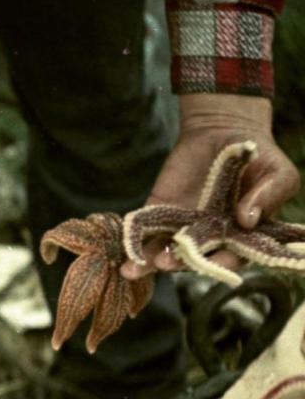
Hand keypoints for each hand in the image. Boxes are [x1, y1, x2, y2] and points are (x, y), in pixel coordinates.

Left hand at [121, 94, 300, 279]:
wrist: (222, 129)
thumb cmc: (257, 155)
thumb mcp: (276, 172)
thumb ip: (268, 196)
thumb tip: (248, 219)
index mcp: (242, 236)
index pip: (232, 257)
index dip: (222, 263)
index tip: (211, 263)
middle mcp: (209, 238)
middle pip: (192, 259)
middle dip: (178, 264)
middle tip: (165, 264)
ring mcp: (182, 227)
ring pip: (164, 251)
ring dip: (147, 262)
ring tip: (132, 269)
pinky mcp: (159, 212)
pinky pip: (144, 230)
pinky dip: (132, 240)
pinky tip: (122, 248)